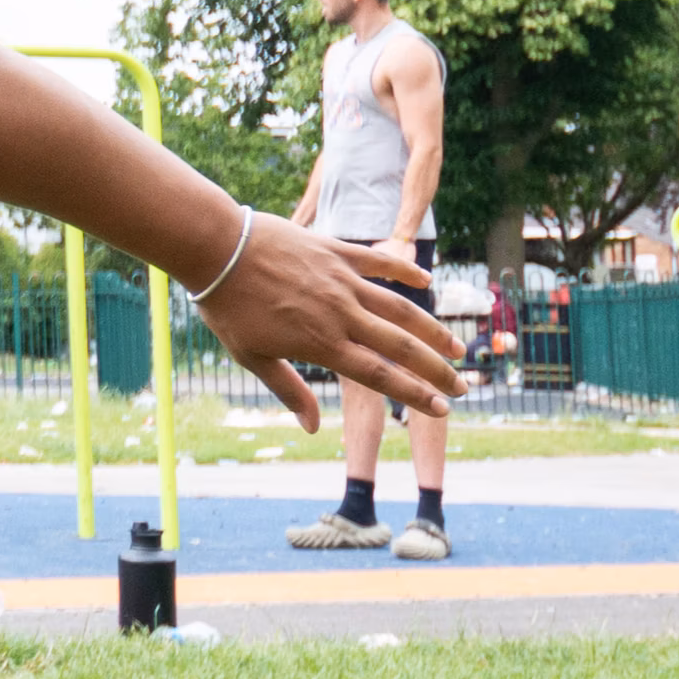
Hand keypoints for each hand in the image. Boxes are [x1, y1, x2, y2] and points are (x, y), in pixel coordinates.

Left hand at [197, 214, 462, 426]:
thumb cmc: (228, 307)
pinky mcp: (336, 252)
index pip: (381, 376)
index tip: (442, 408)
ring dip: (431, 329)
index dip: (415, 394)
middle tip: (462, 385)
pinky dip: (405, 272)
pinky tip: (426, 284)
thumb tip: (312, 429)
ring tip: (456, 347)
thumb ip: (288, 390)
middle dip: (436, 369)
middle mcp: (341, 314)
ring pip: (400, 308)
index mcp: (322, 344)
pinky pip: (379, 263)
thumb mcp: (251, 356)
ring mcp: (342, 281)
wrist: (216, 248)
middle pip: (401, 346)